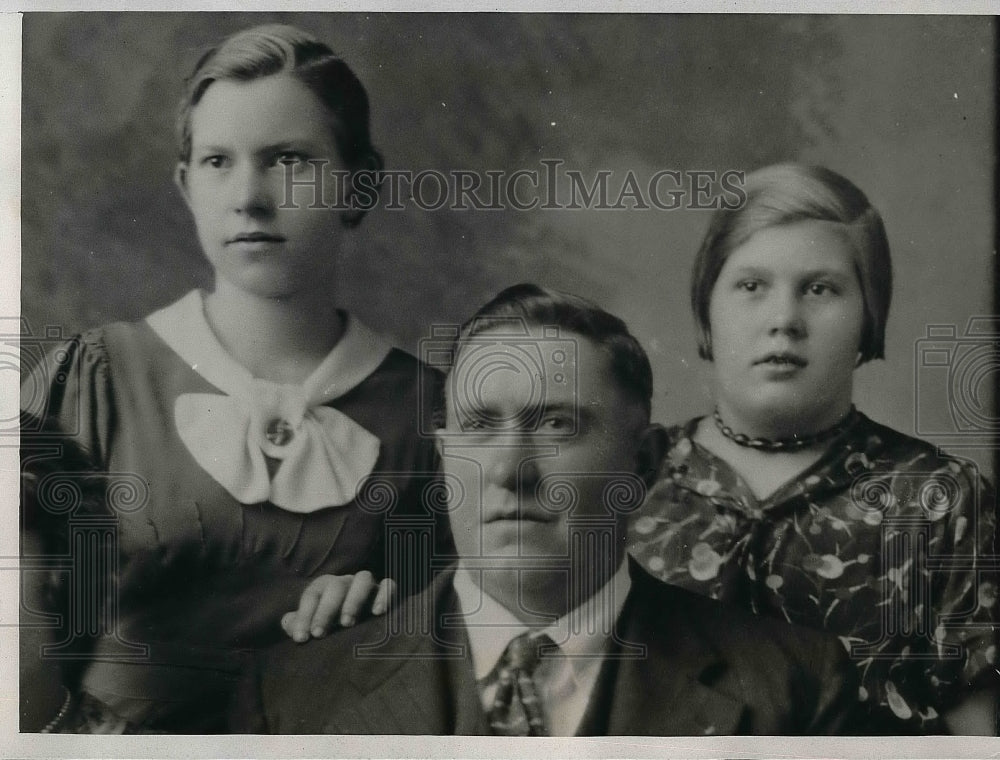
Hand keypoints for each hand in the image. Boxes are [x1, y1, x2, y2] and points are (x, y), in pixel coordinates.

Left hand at [281, 571, 395, 642]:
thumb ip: (298, 624)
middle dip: (326, 610)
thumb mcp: (312, 626)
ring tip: (347, 623)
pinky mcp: (386, 591)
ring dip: (354, 599)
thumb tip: (287, 622)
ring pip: (363, 578)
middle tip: (319, 634)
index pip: (312, 595)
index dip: (304, 615)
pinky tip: (378, 613)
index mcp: (324, 588)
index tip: (302, 638)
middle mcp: (345, 582)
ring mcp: (367, 585)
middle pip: (335, 586)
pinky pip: (389, 585)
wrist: (357, 630)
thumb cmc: (330, 627)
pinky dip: (385, 595)